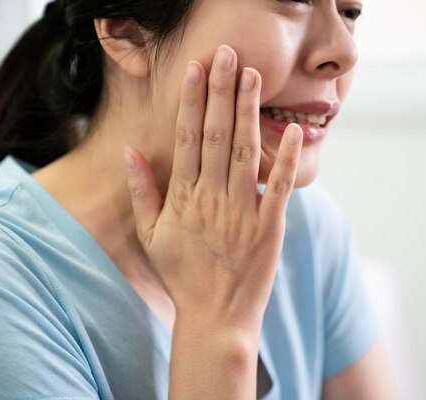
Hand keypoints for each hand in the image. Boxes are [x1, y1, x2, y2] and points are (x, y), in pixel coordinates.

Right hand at [124, 44, 302, 331]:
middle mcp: (210, 200)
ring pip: (244, 153)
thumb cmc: (181, 276)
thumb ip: (142, 191)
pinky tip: (294, 129)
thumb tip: (131, 151)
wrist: (214, 319)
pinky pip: (277, 188)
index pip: (186, 140)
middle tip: (226, 54)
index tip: (195, 69)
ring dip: (248, 112)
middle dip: (220, 92)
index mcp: (182, 199)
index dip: (191, 101)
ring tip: (251, 75)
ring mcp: (241, 214)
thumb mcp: (151, 235)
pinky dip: (286, 159)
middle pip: (215, 136)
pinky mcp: (269, 229)